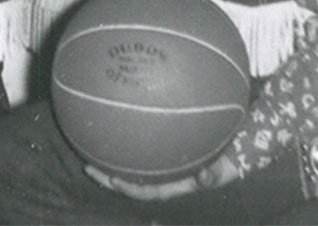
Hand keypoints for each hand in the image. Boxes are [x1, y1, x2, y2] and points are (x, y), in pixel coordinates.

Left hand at [85, 155, 239, 201]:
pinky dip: (124, 143)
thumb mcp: (222, 171)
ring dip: (111, 162)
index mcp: (172, 185)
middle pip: (130, 180)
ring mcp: (158, 165)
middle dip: (108, 177)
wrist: (230, 154)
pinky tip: (112, 127)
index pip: (146, 191)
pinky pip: (138, 149)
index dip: (129, 188)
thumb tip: (204, 176)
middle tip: (87, 166)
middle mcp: (161, 177)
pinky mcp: (158, 151)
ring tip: (89, 150)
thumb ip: (213, 174)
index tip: (113, 181)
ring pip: (130, 166)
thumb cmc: (224, 163)